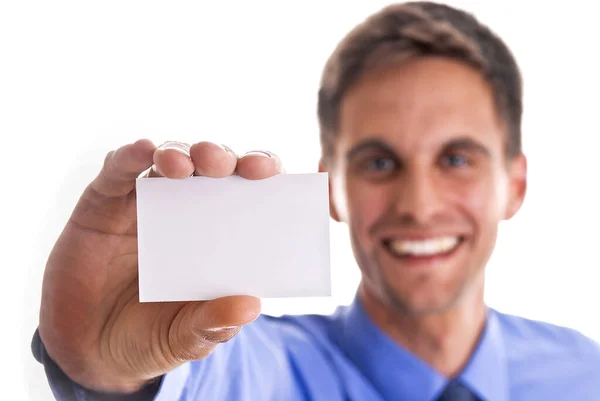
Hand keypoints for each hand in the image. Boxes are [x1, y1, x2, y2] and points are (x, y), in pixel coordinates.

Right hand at [38, 140, 282, 392]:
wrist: (88, 348)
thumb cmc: (150, 337)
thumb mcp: (185, 338)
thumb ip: (214, 325)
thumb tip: (251, 306)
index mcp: (219, 235)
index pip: (250, 192)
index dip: (262, 173)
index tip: (271, 172)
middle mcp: (188, 209)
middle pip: (213, 168)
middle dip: (222, 158)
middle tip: (223, 164)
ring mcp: (147, 201)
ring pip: (169, 160)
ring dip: (180, 154)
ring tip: (183, 164)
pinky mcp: (106, 200)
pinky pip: (118, 170)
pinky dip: (129, 156)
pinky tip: (141, 150)